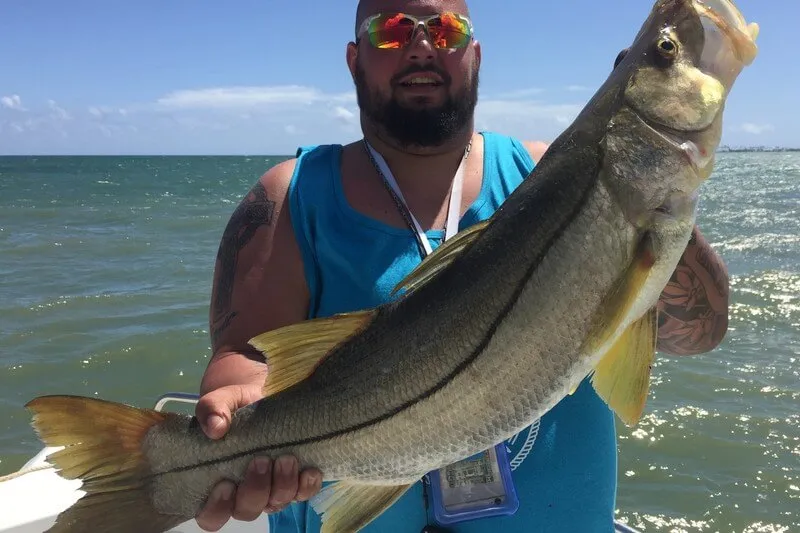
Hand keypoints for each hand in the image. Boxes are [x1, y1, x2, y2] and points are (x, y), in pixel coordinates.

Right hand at [194, 383, 322, 531]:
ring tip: (287, 458)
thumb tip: (215, 428)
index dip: (217, 508)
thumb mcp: (221, 400)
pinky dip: (307, 486)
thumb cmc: (235, 406)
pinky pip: (303, 494)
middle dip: (256, 489)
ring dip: (283, 485)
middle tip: (261, 460)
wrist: (263, 396)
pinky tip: (310, 470)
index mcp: (217, 482)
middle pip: (247, 510)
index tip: (225, 484)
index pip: (211, 515)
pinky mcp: (295, 480)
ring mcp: (271, 489)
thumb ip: (211, 410)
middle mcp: (243, 492)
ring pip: (276, 504)